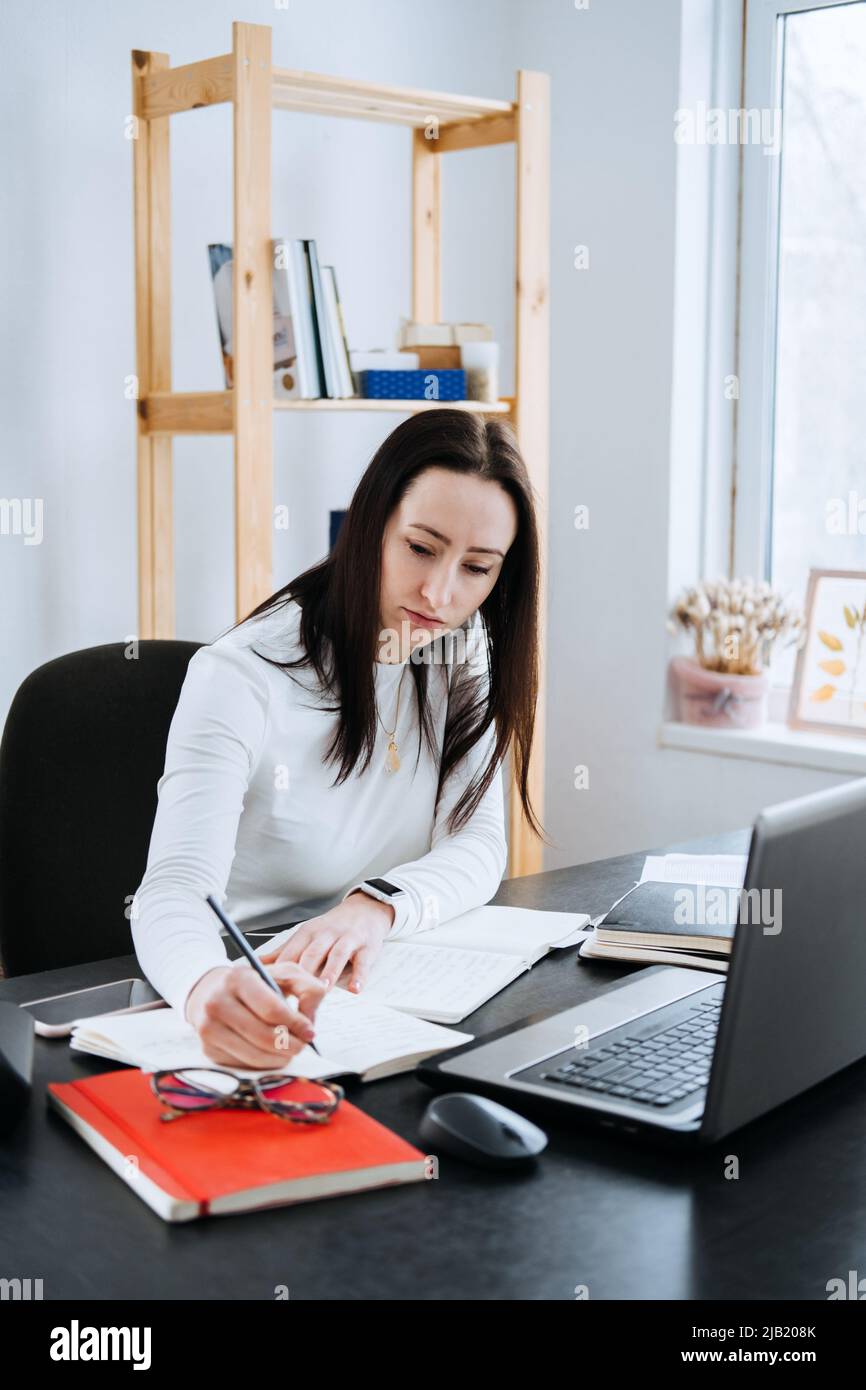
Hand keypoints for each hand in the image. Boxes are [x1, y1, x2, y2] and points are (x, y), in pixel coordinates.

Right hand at [185, 960, 326, 1069]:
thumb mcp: (284, 973)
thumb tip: (309, 1024)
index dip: (295, 1024)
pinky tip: (269, 1052)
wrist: (211, 991)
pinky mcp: (208, 1050)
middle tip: (302, 1045)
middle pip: (264, 1037)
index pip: (271, 1010)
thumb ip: (308, 989)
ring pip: (255, 1056)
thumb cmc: (255, 983)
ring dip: (280, 1058)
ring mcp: (209, 1028)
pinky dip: (263, 1063)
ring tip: (289, 1049)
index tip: (309, 1031)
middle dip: (291, 1045)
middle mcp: (218, 1003)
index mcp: (238, 979)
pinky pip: (244, 1065)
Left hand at [256, 892, 393, 992]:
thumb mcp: (305, 936)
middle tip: (294, 997)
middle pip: (312, 954)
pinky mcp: (366, 947)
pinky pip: (363, 962)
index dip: (280, 972)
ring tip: (322, 990)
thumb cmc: (331, 929)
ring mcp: (347, 939)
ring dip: (329, 972)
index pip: (291, 953)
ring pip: (336, 956)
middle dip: (303, 975)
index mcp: (307, 934)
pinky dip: (359, 976)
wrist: (364, 910)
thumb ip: (283, 953)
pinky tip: (355, 989)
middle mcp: (326, 935)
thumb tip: (252, 964)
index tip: (271, 991)